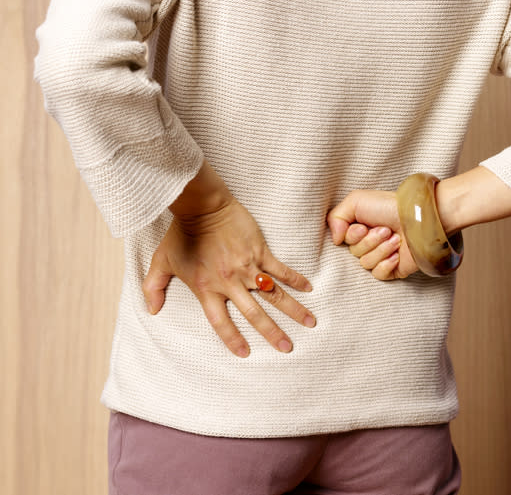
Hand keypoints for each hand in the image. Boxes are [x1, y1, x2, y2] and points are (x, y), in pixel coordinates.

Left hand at [141, 197, 315, 357]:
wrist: (201, 206)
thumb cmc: (181, 234)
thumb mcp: (161, 262)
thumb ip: (154, 287)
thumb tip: (151, 310)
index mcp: (207, 289)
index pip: (221, 322)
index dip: (232, 339)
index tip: (245, 353)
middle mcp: (230, 282)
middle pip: (255, 314)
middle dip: (273, 333)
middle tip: (288, 348)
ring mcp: (247, 267)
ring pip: (275, 294)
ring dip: (293, 310)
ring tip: (310, 322)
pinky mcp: (260, 251)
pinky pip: (281, 269)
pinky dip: (295, 279)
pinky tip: (308, 288)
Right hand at [327, 190, 418, 279]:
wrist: (419, 218)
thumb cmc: (389, 206)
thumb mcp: (356, 200)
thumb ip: (335, 217)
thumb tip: (335, 240)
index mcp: (359, 227)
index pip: (343, 241)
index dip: (352, 236)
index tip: (364, 226)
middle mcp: (368, 242)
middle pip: (354, 253)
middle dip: (370, 241)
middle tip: (385, 230)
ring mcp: (381, 256)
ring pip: (366, 264)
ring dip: (381, 250)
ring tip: (396, 239)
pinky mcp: (393, 269)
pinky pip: (378, 274)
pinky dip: (386, 264)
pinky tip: (397, 255)